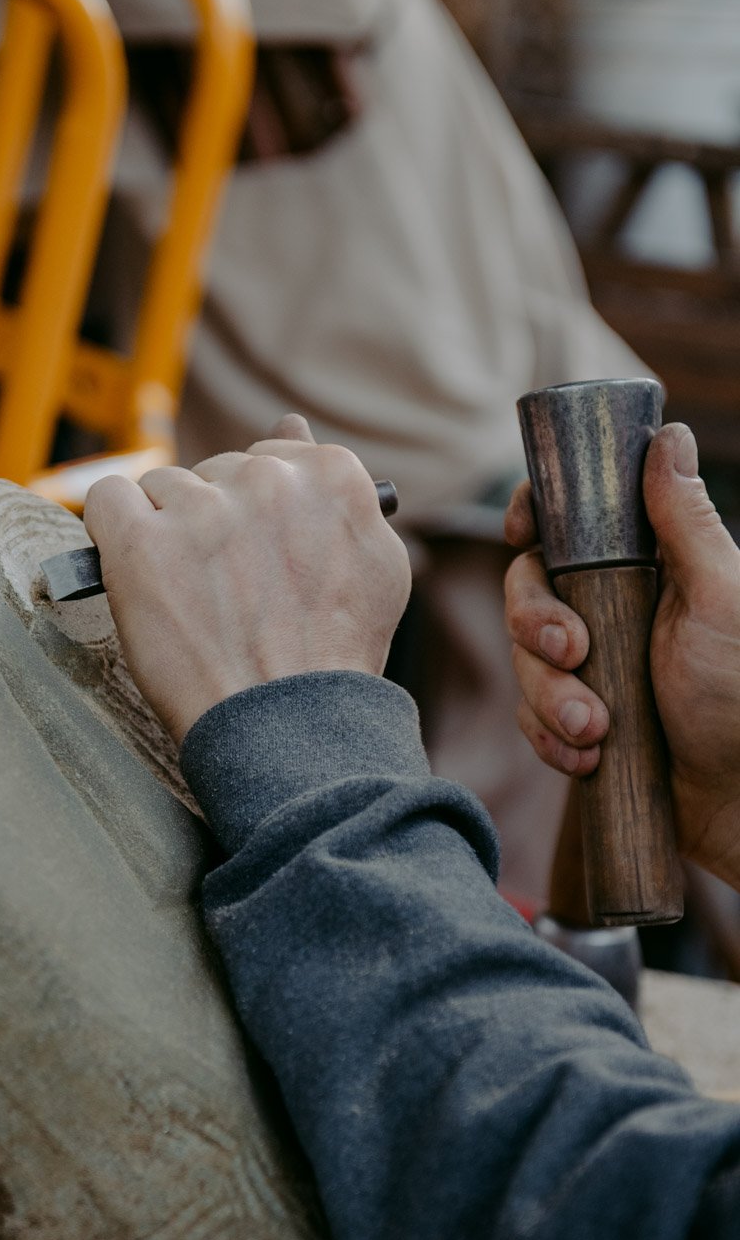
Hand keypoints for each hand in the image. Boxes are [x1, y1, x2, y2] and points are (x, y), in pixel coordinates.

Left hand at [83, 415, 410, 743]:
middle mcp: (266, 480)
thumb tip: (290, 428)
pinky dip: (113, 532)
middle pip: (216, 471)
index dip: (259, 511)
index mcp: (331, 476)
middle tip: (228, 591)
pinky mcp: (140, 542)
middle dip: (214, 521)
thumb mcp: (372, 565)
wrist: (286, 727)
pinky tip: (139, 573)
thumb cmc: (331, 657)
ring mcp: (201, 509)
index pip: (273, 457)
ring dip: (167, 532)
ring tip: (193, 598)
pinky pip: (106, 500)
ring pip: (162, 486)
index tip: (257, 556)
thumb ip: (338, 491)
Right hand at [505, 422, 739, 888]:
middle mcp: (610, 608)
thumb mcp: (720, 600)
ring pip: (522, 659)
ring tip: (596, 730)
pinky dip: (549, 736)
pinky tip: (587, 758)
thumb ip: (687, 523)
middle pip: (528, 587)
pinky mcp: (574, 717)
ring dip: (550, 696)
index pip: (567, 520)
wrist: (735, 801)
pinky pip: (528, 714)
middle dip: (537, 625)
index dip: (532, 517)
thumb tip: (668, 438)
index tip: (521, 534)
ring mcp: (590, 665)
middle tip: (574, 654)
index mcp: (645, 566)